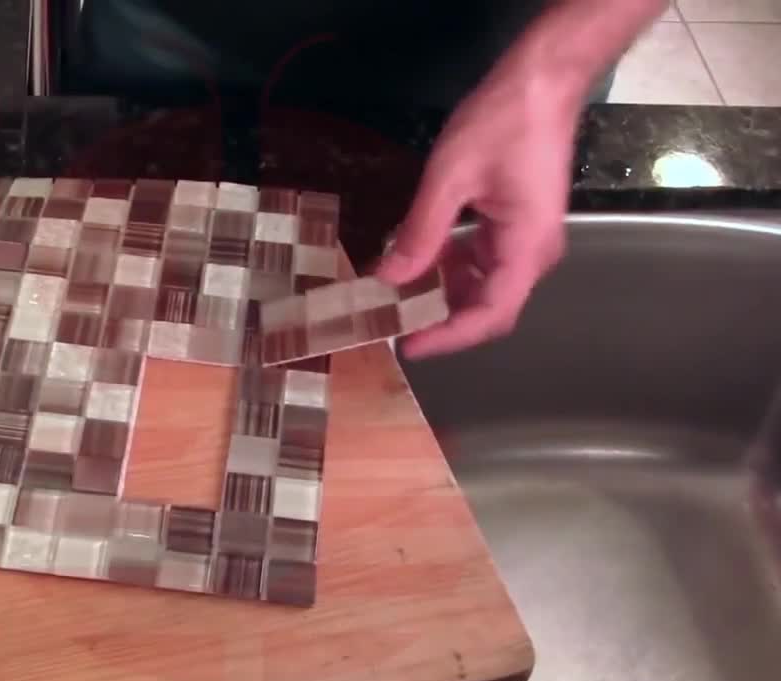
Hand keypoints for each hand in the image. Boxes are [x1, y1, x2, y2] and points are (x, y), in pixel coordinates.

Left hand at [375, 64, 578, 359]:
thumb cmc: (502, 123)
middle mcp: (534, 254)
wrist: (541, 83)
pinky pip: (483, 262)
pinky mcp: (516, 226)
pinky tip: (416, 261)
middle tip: (393, 324)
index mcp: (527, 248)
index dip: (448, 338)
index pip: (490, 315)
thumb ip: (421, 232)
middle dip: (441, 320)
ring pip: (483, 287)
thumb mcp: (449, 177)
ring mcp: (527, 240)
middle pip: (489, 308)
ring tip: (395, 295)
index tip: (408, 347)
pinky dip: (450, 267)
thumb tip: (389, 278)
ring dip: (442, 293)